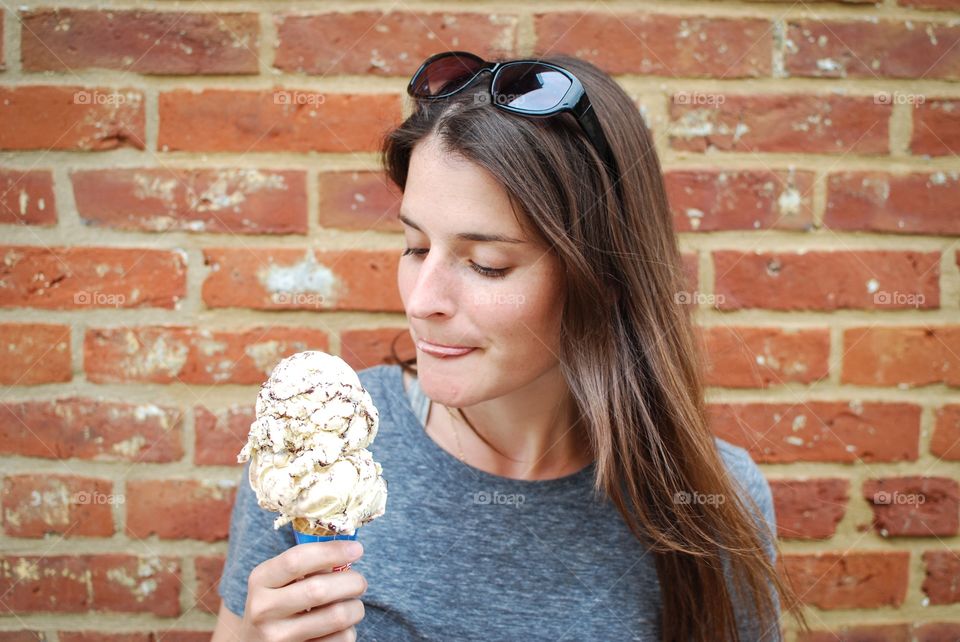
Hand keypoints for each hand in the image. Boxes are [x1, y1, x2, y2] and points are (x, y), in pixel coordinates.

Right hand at [240, 540, 366, 640]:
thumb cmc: (278, 604)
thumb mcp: (279, 580)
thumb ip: (308, 565)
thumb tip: (349, 553)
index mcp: (261, 580)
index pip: (296, 560)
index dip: (331, 552)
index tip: (357, 548)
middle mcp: (264, 609)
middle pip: (319, 590)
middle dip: (351, 582)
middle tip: (360, 582)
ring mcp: (278, 637)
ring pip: (336, 616)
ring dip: (355, 608)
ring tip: (353, 605)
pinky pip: (340, 639)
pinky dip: (349, 629)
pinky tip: (340, 626)